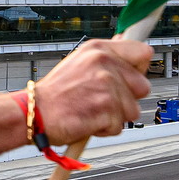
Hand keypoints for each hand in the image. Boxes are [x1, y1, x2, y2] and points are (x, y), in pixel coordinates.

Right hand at [33, 38, 153, 144]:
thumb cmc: (55, 93)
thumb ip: (108, 59)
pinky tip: (87, 121)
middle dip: (127, 99)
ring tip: (91, 111)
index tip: (129, 78)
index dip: (139, 69)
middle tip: (102, 101)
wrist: (35, 113)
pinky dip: (104, 130)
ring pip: (132, 110)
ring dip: (114, 117)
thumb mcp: (80, 63)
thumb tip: (135, 53)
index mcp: (99, 49)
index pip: (142, 52)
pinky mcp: (106, 109)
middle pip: (143, 86)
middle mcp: (104, 63)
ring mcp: (106, 85)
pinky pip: (119, 127)